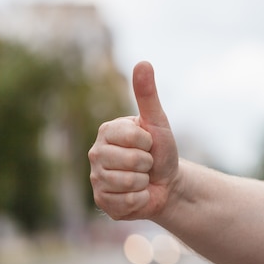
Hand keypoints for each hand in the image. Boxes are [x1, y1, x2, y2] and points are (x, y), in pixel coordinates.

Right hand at [89, 61, 178, 219]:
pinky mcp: (102, 201)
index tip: (149, 144)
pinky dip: (140, 199)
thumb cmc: (162, 151)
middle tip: (146, 164)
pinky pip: (126, 201)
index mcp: (107, 131)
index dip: (148, 142)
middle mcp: (96, 153)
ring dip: (143, 182)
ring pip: (127, 182)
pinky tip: (138, 194)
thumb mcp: (158, 122)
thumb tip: (143, 62)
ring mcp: (96, 179)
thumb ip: (148, 95)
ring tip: (142, 178)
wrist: (167, 184)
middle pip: (129, 161)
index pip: (132, 137)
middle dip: (147, 164)